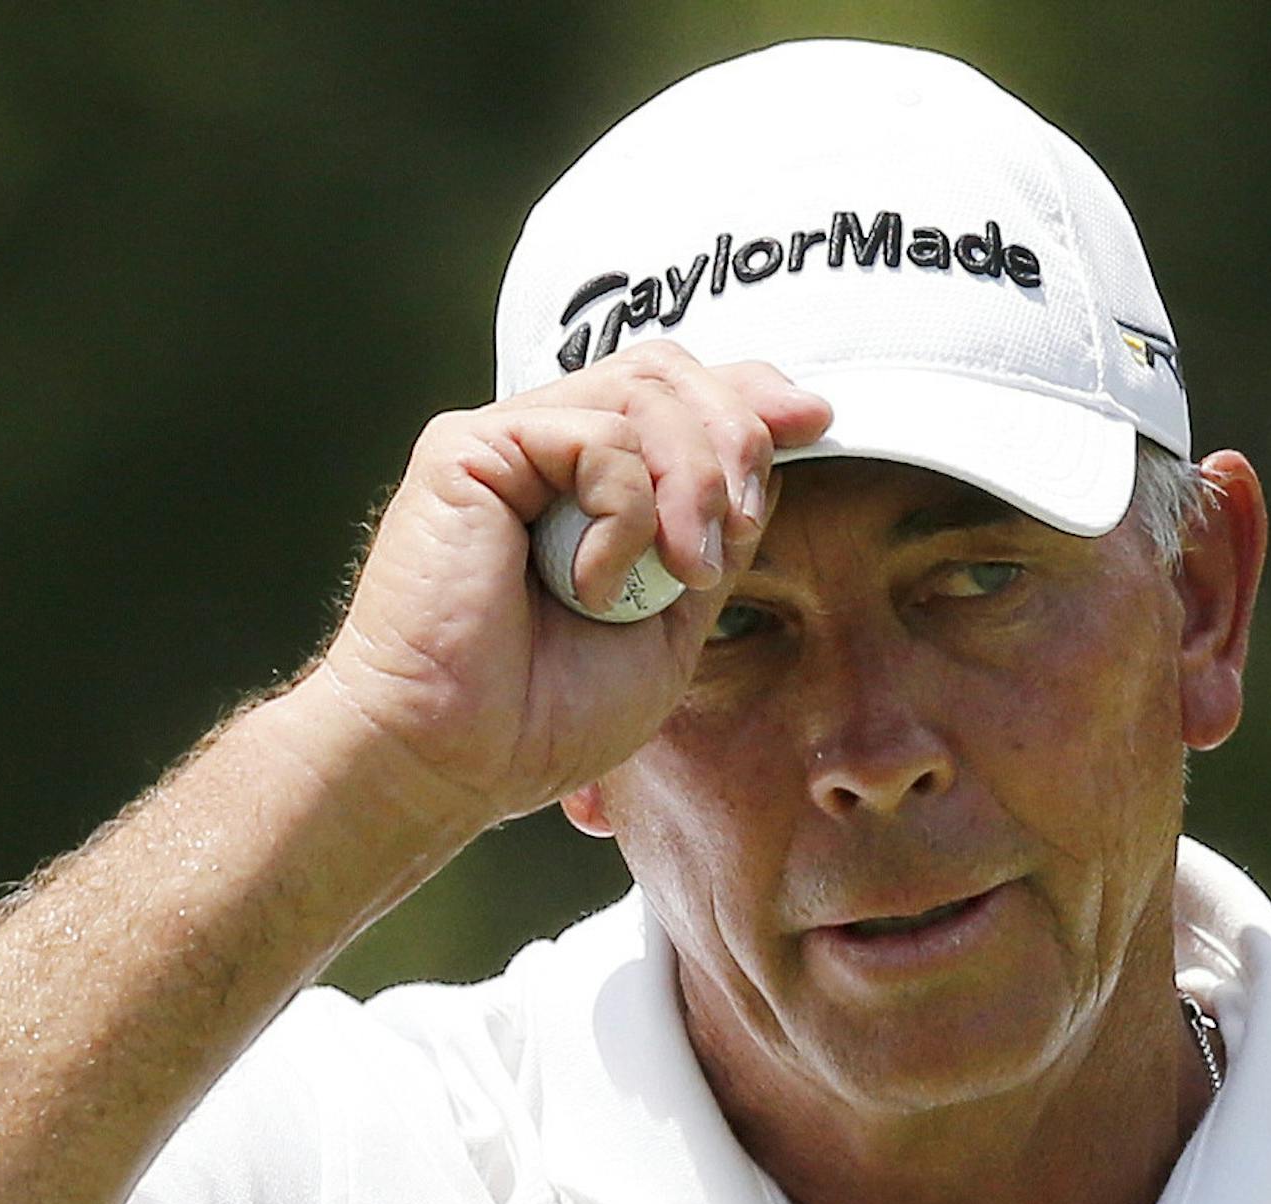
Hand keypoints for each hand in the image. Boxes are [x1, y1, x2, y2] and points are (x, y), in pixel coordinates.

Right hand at [300, 345, 831, 830]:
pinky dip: (624, 516)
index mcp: (587, 486)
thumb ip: (715, 537)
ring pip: (643, 391)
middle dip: (734, 440)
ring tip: (682, 572)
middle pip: (669, 374)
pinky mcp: (468, 449)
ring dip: (693, 481)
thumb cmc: (544, 717)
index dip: (750, 395)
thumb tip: (776, 441)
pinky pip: (596, 439)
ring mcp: (506, 443)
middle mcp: (544, 449)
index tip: (817, 422)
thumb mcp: (671, 626)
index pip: (678, 395)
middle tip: (740, 530)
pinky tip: (593, 586)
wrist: (454, 762)